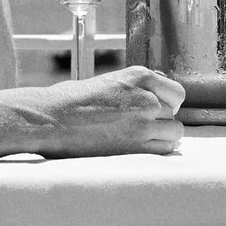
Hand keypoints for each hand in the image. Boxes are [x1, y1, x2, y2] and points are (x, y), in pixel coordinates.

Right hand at [5, 67, 184, 157]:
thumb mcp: (109, 82)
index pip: (175, 92)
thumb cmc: (71, 101)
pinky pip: (165, 149)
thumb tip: (157, 97)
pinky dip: (156, 150)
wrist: (50, 120)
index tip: (154, 109)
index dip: (166, 102)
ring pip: (175, 132)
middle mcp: (146, 97)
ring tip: (138, 138)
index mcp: (139, 76)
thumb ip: (136, 89)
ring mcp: (144, 122)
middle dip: (161, 119)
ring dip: (161, 136)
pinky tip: (137, 148)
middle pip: (174, 112)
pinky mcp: (137, 146)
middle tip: (139, 126)